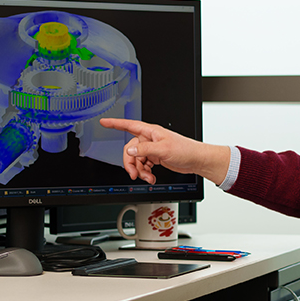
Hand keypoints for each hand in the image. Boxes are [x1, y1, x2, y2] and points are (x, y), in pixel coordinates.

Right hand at [97, 118, 229, 184]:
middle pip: (130, 149)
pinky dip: (145, 173)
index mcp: (150, 132)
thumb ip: (144, 149)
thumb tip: (130, 150)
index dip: (115, 123)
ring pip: (136, 160)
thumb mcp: (163, 149)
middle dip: (130, 163)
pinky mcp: (155, 158)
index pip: (129, 125)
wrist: (196, 160)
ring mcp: (152, 149)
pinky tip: (151, 178)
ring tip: (148, 178)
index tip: (103, 122)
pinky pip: (143, 165)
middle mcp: (150, 139)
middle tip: (134, 174)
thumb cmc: (185, 150)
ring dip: (140, 171)